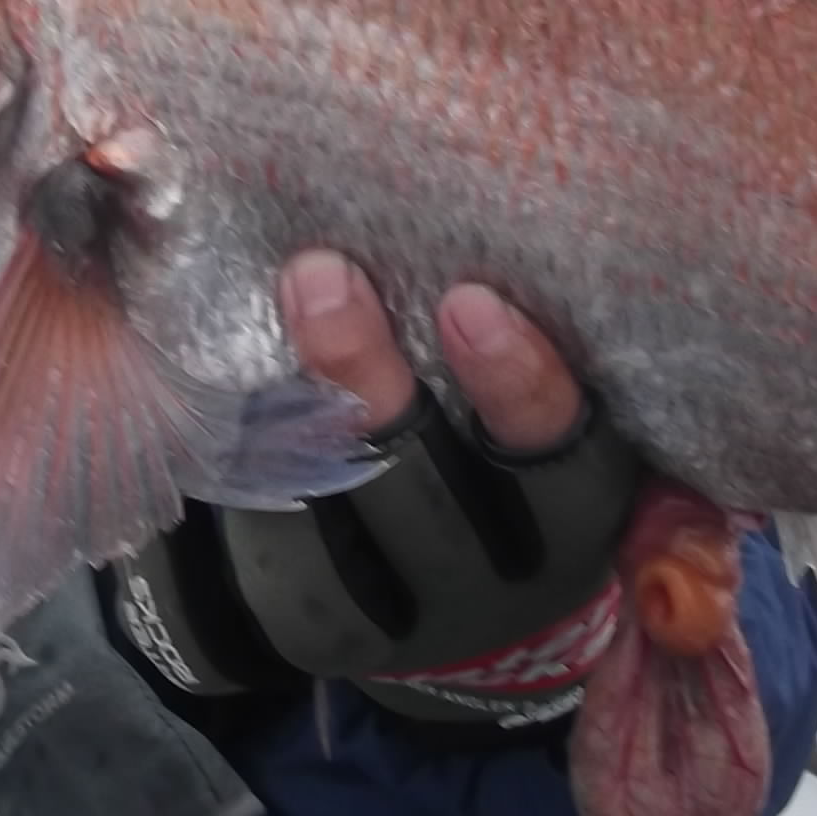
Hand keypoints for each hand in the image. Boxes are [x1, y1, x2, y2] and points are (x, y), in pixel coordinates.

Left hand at [97, 256, 639, 729]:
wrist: (477, 625)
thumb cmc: (536, 479)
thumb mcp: (594, 448)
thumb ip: (578, 367)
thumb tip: (573, 190)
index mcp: (577, 522)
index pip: (562, 462)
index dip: (519, 388)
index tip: (469, 302)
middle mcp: (492, 579)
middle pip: (428, 488)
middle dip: (369, 382)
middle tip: (324, 272)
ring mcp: (397, 611)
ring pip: (339, 509)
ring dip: (293, 405)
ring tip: (266, 303)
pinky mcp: (314, 622)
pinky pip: (272, 533)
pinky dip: (249, 445)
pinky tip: (221, 361)